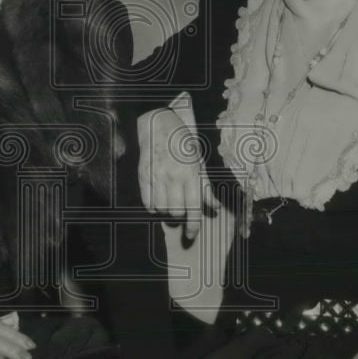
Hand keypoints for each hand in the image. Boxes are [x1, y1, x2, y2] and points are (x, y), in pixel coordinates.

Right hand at [137, 107, 219, 239]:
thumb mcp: (199, 161)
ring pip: (161, 209)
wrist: (158, 123)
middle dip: (179, 215)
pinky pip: (148, 202)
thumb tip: (214, 207)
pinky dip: (153, 206)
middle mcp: (174, 177)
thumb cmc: (182, 143)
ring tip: (169, 201)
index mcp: (192, 173)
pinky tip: (158, 198)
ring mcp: (157, 176)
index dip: (193, 225)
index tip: (191, 235)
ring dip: (166, 210)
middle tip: (181, 208)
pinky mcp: (143, 175)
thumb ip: (205, 186)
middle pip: (176, 212)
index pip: (194, 207)